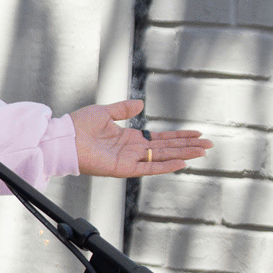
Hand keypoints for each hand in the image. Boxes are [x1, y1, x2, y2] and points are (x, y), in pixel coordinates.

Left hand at [71, 98, 209, 176]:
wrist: (63, 139)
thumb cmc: (78, 126)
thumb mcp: (105, 112)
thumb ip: (123, 109)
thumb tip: (141, 104)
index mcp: (129, 138)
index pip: (160, 138)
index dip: (179, 136)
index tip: (197, 134)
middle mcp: (132, 150)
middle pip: (166, 148)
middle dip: (188, 146)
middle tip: (209, 145)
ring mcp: (129, 160)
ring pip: (162, 158)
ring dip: (183, 154)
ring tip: (203, 152)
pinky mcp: (123, 168)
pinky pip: (149, 168)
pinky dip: (165, 166)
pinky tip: (182, 162)